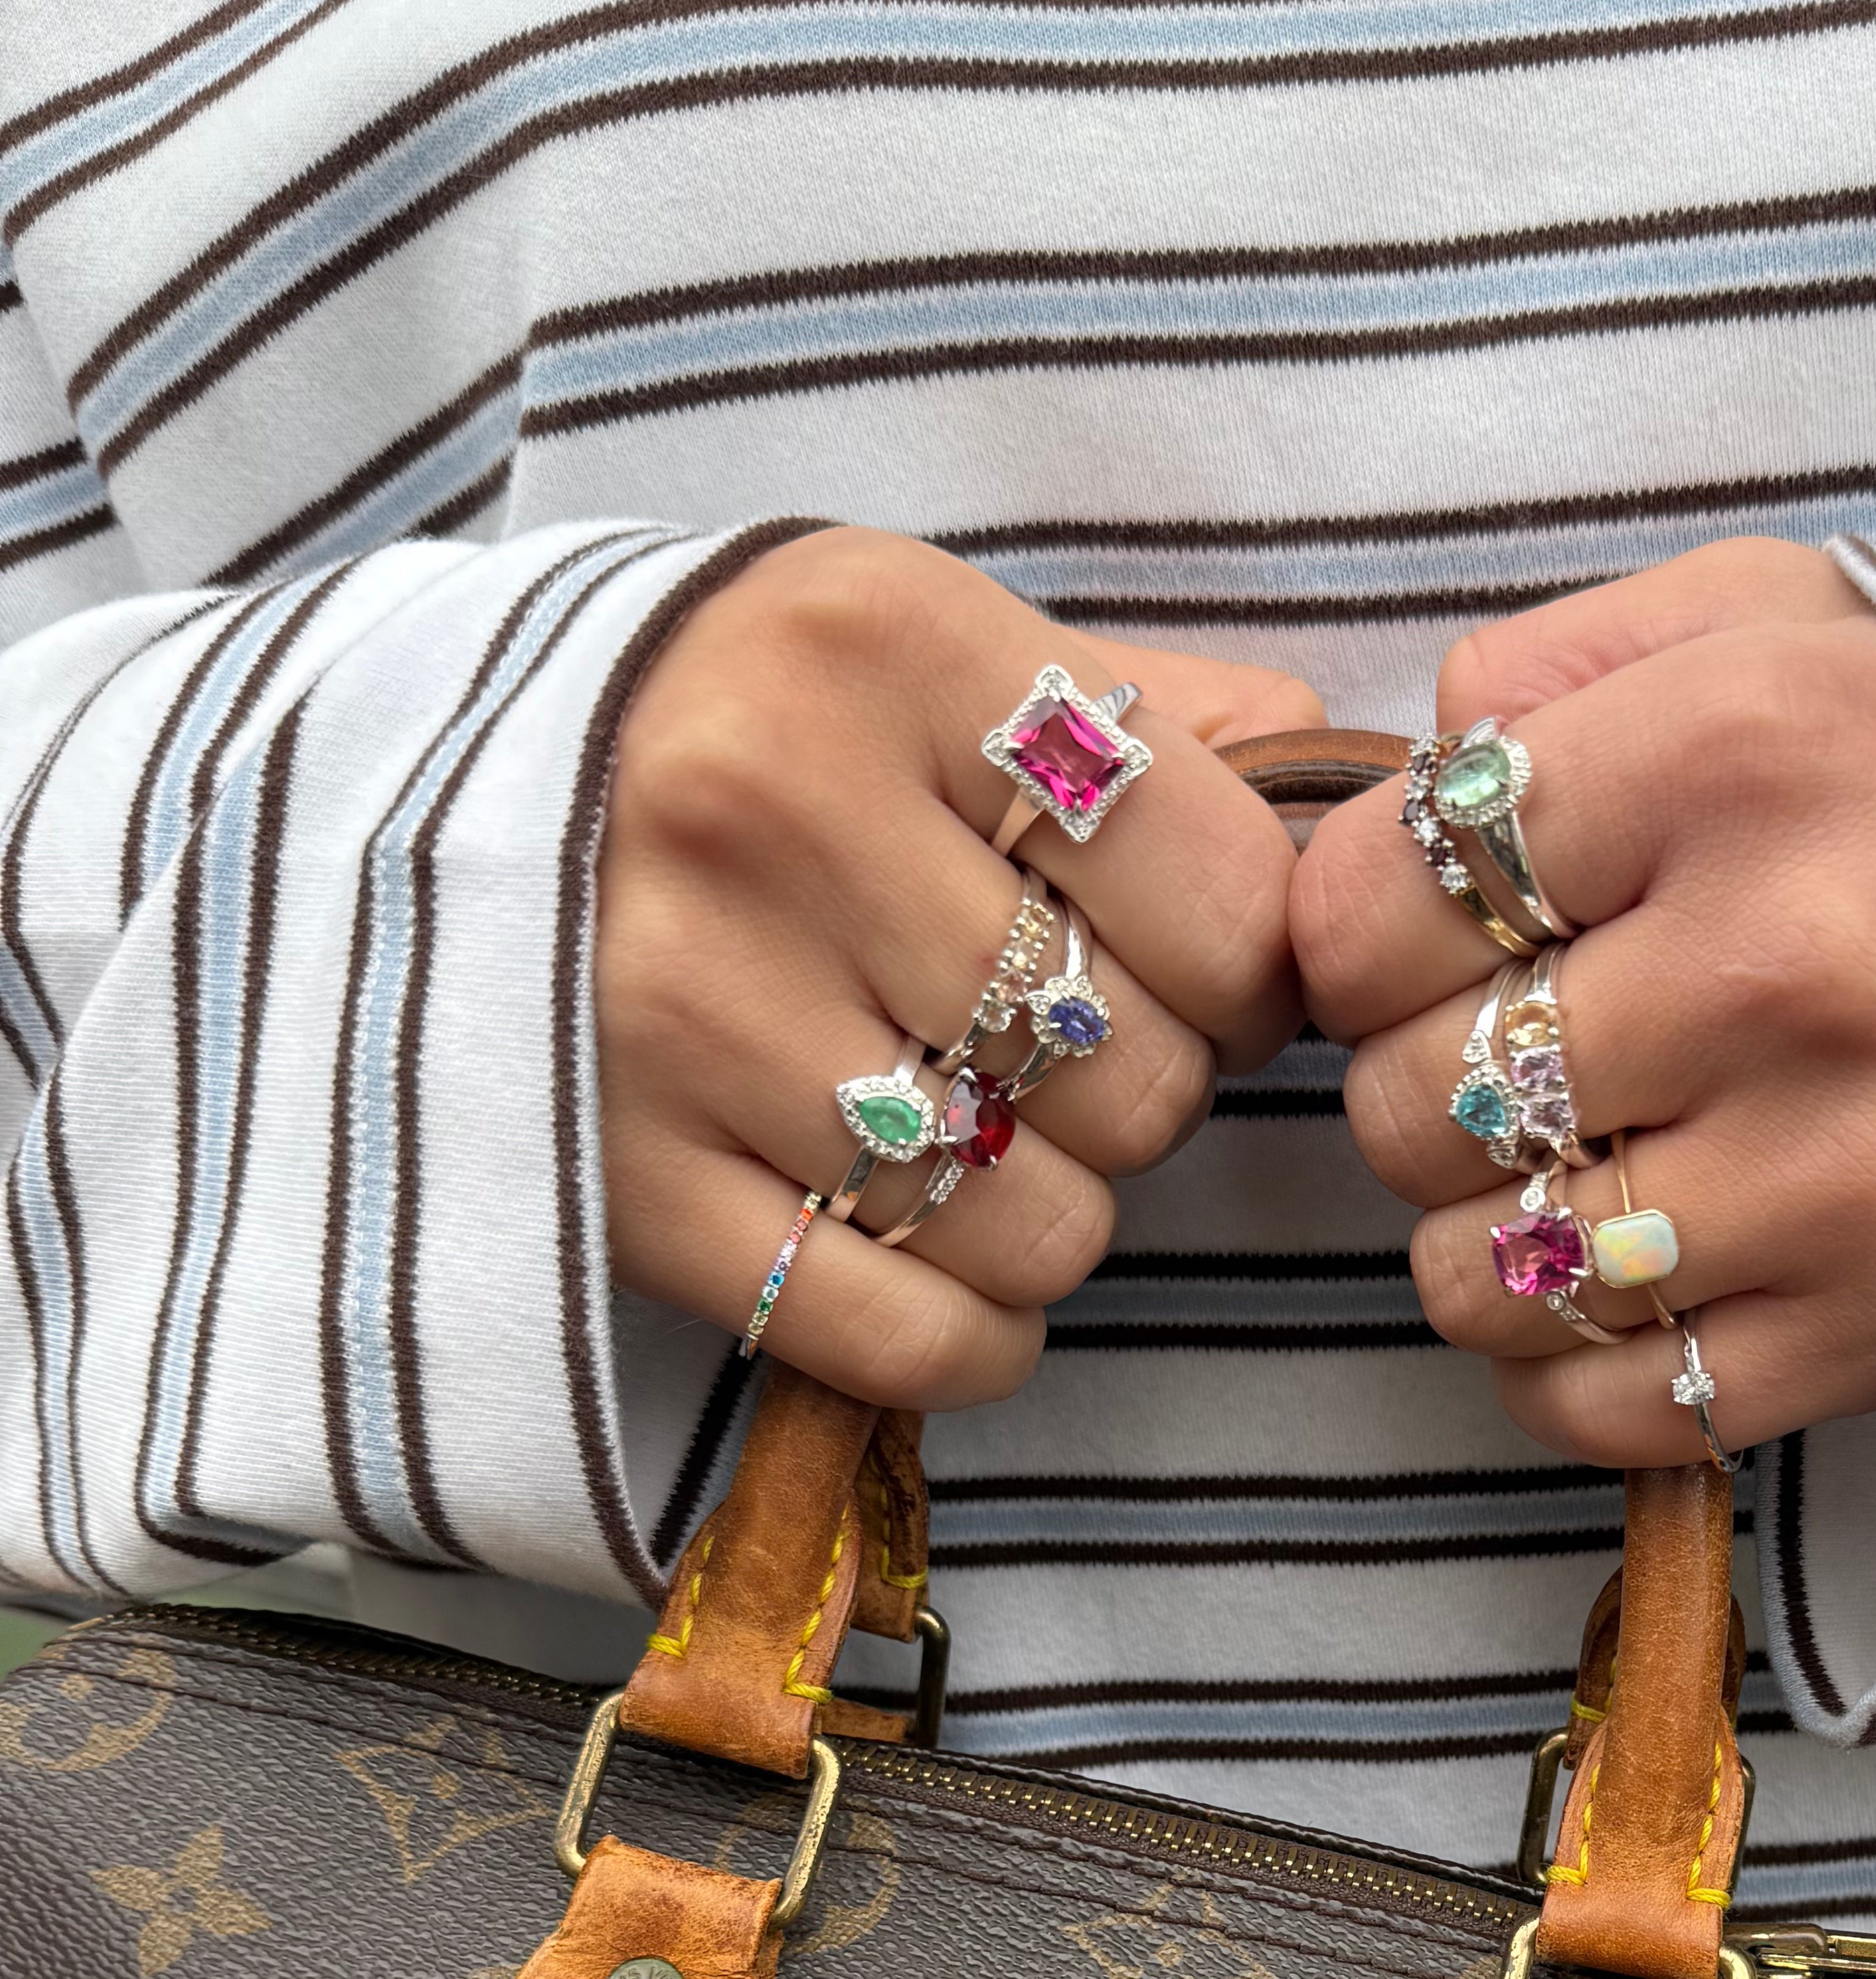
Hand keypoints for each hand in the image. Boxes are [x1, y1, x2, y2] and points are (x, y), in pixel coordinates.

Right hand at [599, 526, 1320, 1403]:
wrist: (433, 784)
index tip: (1199, 967)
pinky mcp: (627, 1179)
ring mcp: (684, 1010)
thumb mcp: (927, 642)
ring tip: (993, 1143)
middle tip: (1071, 1057)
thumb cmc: (749, 715)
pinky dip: (975, 1334)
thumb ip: (1141, 711)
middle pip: (1136, 1072)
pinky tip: (956, 1272)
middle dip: (1146, 1090)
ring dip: (1059, 1215)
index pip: (1219, 887)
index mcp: (887, 647)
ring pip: (1038, 1219)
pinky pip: (908, 1336)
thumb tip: (1339, 790)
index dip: (1253, 963)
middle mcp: (772, 815)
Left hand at [1291, 540, 1875, 1461]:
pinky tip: (1634, 1269)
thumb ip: (1569, 659)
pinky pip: (1597, 1402)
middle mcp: (1790, 970)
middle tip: (1522, 1043)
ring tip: (1574, 1160)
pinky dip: (1570, 1359)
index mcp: (1747, 754)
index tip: (1437, 928)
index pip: (1375, 902)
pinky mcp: (1872, 1333)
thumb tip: (1416, 776)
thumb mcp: (1784, 620)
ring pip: (1483, 1273)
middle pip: (1411, 1099)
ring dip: (1485, 1232)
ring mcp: (1837, 1175)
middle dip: (1423, 1077)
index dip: (1364, 926)